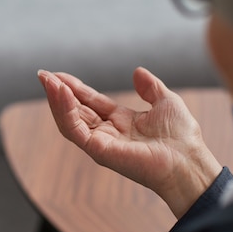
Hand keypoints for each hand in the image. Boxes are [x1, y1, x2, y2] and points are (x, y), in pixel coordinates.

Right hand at [37, 67, 222, 218]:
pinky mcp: (98, 150)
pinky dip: (64, 110)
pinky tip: (61, 92)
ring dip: (56, 100)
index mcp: (120, 122)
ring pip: (69, 121)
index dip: (75, 88)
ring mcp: (100, 143)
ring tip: (48, 80)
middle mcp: (107, 133)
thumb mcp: (166, 101)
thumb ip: (150, 87)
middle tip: (43, 75)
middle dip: (58, 92)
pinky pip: (74, 129)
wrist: (189, 160)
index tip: (59, 75)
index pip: (90, 102)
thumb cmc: (183, 137)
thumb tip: (137, 71)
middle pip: (75, 111)